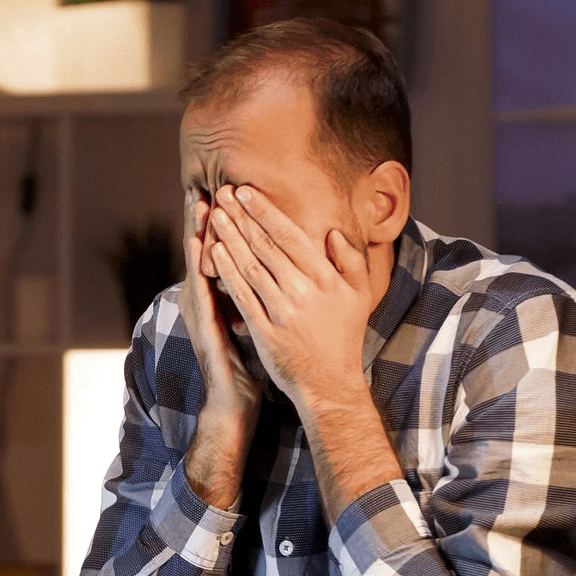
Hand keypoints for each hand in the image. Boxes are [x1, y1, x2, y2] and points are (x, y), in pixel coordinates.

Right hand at [181, 197, 263, 418]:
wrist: (234, 402)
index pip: (222, 251)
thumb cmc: (248, 364)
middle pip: (205, 250)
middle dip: (206, 218)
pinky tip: (202, 246)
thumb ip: (259, 293)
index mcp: (219, 295)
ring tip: (201, 204)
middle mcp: (204, 299)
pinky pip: (203, 290)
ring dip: (199, 233)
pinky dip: (201, 266)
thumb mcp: (255, 321)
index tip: (229, 193)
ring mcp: (201, 312)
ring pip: (200, 264)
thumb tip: (277, 267)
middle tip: (206, 185)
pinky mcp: (205, 327)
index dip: (224, 223)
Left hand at [205, 185, 372, 413]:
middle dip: (241, 216)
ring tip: (214, 215)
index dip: (265, 211)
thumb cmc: (343, 337)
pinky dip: (227, 271)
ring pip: (250, 266)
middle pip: (265, 245)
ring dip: (229, 237)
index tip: (246, 191)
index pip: (290, 236)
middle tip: (221, 192)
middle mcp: (302, 291)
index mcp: (325, 278)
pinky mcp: (264, 330)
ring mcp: (282, 311)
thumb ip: (351, 261)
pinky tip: (214, 252)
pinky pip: (242, 295)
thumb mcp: (360, 296)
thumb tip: (333, 233)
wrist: (329, 383)